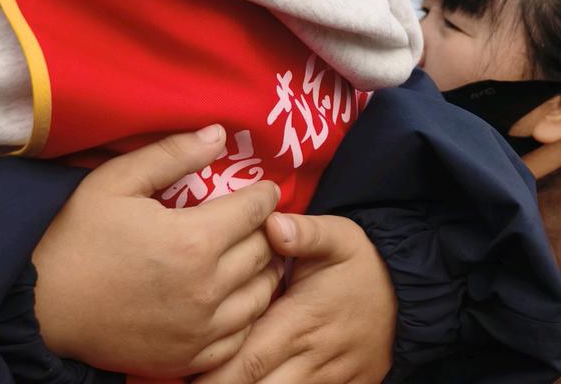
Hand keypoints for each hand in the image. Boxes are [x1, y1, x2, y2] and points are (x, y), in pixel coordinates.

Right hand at [32, 127, 282, 377]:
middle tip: (259, 218)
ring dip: (263, 271)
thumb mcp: (117, 181)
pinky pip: (242, 334)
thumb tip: (219, 134)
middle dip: (266, 230)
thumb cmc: (77, 236)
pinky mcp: (191, 358)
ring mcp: (202, 330)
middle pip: (262, 253)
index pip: (253, 212)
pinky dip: (247, 312)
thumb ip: (172, 154)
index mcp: (193, 241)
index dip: (264, 195)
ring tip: (253, 254)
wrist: (43, 306)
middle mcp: (208, 289)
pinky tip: (234, 296)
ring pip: (260, 296)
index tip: (266, 188)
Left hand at [194, 212, 394, 383]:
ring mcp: (327, 379)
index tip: (185, 369)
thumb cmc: (361, 262)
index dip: (217, 369)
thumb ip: (304, 232)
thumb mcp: (336, 236)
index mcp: (301, 319)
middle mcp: (311, 356)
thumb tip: (273, 224)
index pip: (253, 354)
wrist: (408, 294)